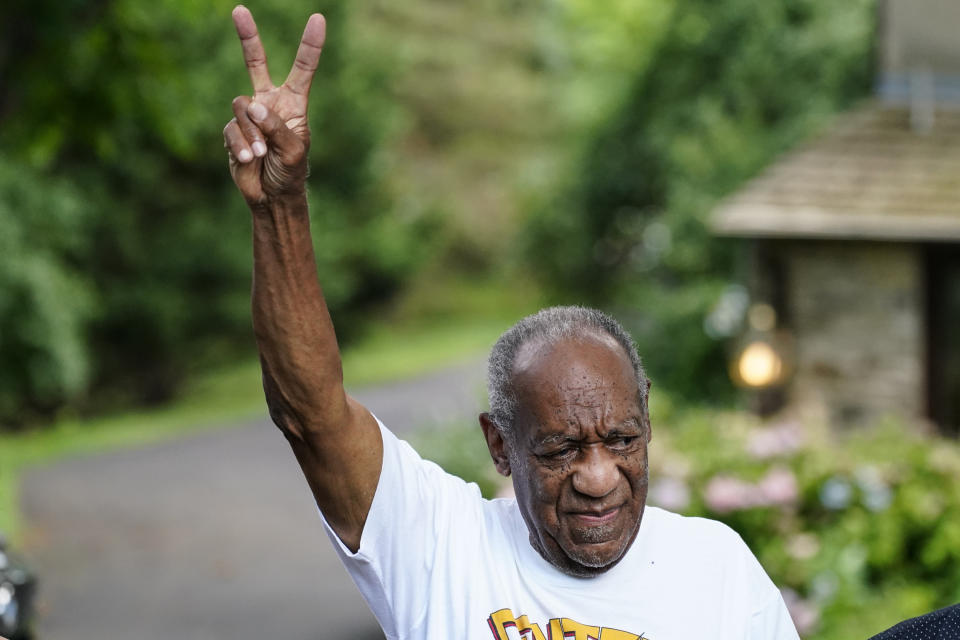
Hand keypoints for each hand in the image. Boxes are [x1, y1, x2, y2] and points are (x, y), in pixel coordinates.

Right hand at [223, 5, 325, 205]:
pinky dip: (241, 145)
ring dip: (251, 132)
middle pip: (256, 63)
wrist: (271, 196)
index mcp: (294, 103)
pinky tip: (250, 159)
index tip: (318, 19)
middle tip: (238, 10)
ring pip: (241, 107)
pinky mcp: (232, 131)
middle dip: (248, 37)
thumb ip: (276, 127)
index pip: (303, 69)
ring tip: (261, 154)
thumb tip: (253, 105)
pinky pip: (231, 129)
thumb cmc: (290, 172)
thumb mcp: (293, 151)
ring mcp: (248, 116)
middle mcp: (270, 103)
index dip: (310, 45)